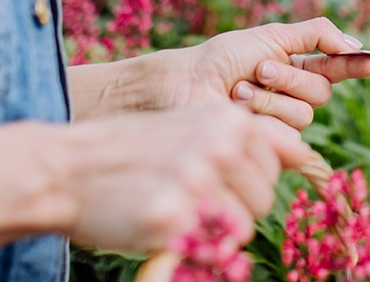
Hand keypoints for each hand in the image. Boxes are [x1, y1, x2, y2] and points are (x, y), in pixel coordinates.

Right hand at [0, 103, 315, 260]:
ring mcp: (197, 183)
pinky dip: (189, 245)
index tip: (220, 179)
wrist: (66, 168)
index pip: (281, 160)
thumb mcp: (191, 125)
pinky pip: (209, 248)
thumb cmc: (132, 150)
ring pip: (242, 226)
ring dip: (215, 229)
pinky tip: (158, 224)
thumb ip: (244, 138)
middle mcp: (219, 147)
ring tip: (174, 210)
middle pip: (263, 197)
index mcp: (227, 120)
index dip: (251, 177)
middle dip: (234, 206)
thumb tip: (303, 156)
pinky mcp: (173, 220)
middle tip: (189, 198)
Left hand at [67, 18, 369, 128]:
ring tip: (240, 90)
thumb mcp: (270, 36)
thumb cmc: (220, 58)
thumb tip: (355, 42)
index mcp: (295, 65)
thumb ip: (316, 34)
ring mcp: (278, 122)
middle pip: (322, 93)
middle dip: (293, 78)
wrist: (185, 86)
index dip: (358, 66)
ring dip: (272, 97)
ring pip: (305, 114)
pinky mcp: (266, 144)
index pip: (337, 67)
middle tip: (261, 70)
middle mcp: (291, 95)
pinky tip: (238, 108)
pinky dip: (262, 114)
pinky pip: (288, 133)